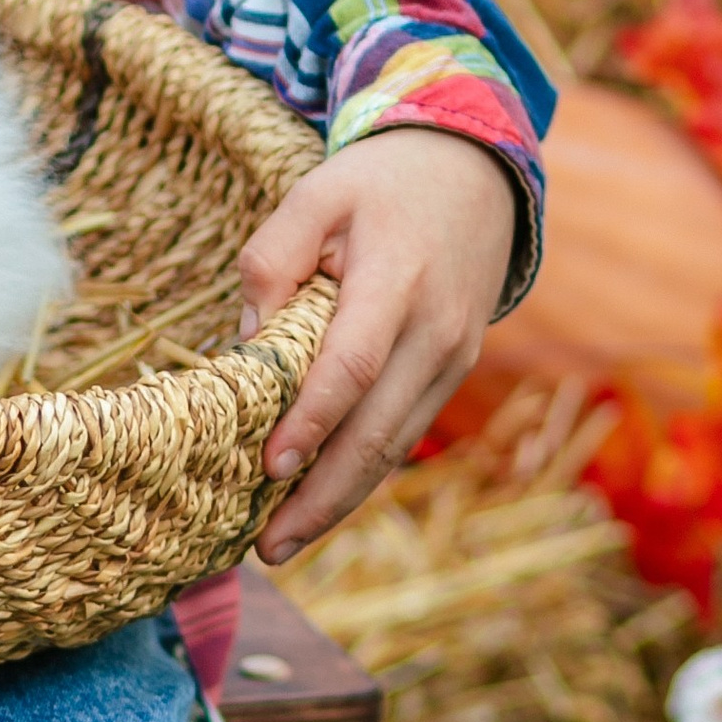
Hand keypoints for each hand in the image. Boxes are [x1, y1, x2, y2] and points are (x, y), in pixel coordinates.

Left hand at [236, 126, 518, 562]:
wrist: (474, 174)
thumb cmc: (379, 185)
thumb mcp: (315, 194)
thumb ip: (272, 259)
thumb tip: (247, 342)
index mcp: (396, 281)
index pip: (351, 366)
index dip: (310, 422)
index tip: (267, 469)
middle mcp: (434, 332)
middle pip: (377, 431)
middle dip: (322, 497)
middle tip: (266, 547)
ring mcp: (453, 358)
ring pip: (395, 446)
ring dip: (341, 500)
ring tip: (283, 542)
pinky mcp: (454, 372)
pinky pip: (406, 432)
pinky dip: (364, 473)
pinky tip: (321, 500)